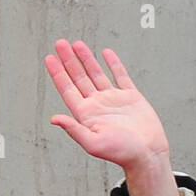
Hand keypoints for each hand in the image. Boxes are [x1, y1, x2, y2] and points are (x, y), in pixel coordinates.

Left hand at [45, 40, 179, 195]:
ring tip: (76, 43)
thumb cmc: (120, 152)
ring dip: (86, 59)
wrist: (147, 153)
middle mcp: (96, 105)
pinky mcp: (131, 97)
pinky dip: (113, 63)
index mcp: (85, 114)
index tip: (49, 58)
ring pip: (96, 74)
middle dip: (69, 60)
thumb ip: (73, 129)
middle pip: (79, 77)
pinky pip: (120, 76)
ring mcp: (113, 99)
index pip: (67, 89)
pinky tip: (105, 52)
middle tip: (59, 42)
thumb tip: (53, 119)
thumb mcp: (92, 142)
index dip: (58, 73)